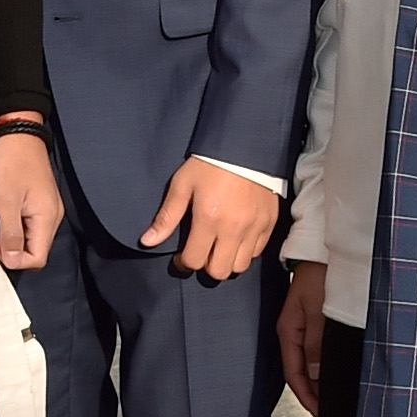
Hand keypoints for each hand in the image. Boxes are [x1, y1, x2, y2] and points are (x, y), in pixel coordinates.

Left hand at [0, 128, 62, 270]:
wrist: (16, 131)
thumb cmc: (10, 162)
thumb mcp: (5, 202)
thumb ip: (10, 235)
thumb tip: (12, 260)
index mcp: (47, 218)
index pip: (37, 259)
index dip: (15, 260)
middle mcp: (52, 216)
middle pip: (35, 249)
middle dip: (12, 248)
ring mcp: (47, 207)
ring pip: (30, 237)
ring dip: (11, 235)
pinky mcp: (39, 200)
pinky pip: (28, 223)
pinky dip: (13, 223)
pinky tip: (1, 210)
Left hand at [140, 158, 279, 280]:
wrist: (246, 144)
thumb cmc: (209, 163)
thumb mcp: (182, 184)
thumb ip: (166, 216)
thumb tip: (147, 241)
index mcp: (208, 220)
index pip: (194, 261)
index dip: (183, 263)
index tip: (181, 257)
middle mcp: (233, 229)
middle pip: (219, 272)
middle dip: (206, 266)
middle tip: (201, 252)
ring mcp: (254, 228)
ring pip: (240, 266)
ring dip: (227, 261)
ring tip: (219, 247)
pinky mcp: (269, 223)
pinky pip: (257, 251)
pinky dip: (245, 251)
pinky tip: (236, 238)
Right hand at [277, 260, 326, 415]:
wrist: (322, 249)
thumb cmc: (319, 274)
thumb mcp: (318, 310)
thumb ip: (316, 343)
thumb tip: (315, 375)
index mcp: (288, 331)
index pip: (293, 373)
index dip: (306, 396)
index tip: (319, 413)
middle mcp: (293, 331)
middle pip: (299, 371)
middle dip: (312, 393)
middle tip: (328, 410)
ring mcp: (302, 326)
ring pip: (308, 362)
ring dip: (318, 380)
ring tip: (332, 397)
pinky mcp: (313, 320)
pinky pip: (315, 350)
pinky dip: (323, 364)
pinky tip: (333, 371)